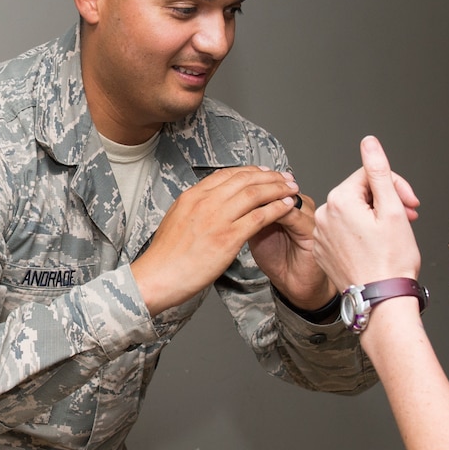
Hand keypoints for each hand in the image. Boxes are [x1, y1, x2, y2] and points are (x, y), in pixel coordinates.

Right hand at [133, 166, 299, 315]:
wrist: (156, 277)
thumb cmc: (164, 257)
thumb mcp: (176, 220)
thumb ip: (194, 208)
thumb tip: (207, 203)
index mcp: (192, 196)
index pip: (226, 174)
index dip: (250, 171)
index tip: (264, 173)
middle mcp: (205, 202)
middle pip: (244, 179)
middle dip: (269, 176)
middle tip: (285, 177)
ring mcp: (217, 219)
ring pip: (255, 194)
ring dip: (278, 189)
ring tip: (292, 188)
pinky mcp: (228, 238)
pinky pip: (259, 217)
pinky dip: (276, 209)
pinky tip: (287, 207)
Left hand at [247, 190, 333, 310]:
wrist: (292, 283)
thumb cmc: (276, 259)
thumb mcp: (255, 231)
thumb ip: (249, 213)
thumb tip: (233, 199)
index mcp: (287, 203)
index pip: (272, 184)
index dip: (255, 182)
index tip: (235, 182)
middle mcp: (300, 206)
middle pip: (281, 188)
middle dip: (262, 186)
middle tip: (242, 187)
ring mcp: (308, 216)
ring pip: (289, 199)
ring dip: (271, 198)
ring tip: (251, 199)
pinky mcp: (313, 231)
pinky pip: (297, 217)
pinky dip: (281, 213)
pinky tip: (267, 214)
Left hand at [313, 137, 422, 293]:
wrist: (382, 300)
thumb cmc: (391, 261)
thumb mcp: (392, 208)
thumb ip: (379, 171)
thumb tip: (369, 143)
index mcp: (339, 200)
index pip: (370, 176)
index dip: (396, 187)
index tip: (411, 205)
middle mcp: (323, 215)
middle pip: (360, 194)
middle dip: (386, 203)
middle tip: (406, 220)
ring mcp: (321, 235)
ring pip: (353, 214)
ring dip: (374, 219)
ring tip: (390, 238)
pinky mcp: (323, 252)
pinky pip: (343, 233)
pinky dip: (360, 236)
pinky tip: (375, 250)